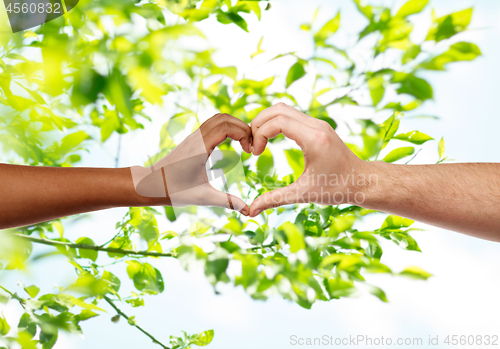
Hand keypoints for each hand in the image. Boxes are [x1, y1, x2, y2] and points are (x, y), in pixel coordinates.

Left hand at [131, 113, 251, 214]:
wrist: (151, 184)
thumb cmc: (174, 191)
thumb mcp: (203, 197)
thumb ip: (227, 202)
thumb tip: (248, 211)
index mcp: (200, 148)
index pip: (226, 127)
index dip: (243, 134)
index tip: (249, 151)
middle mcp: (196, 138)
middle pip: (225, 118)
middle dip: (243, 128)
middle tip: (251, 146)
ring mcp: (194, 136)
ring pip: (218, 118)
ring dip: (235, 126)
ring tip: (244, 144)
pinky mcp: (193, 139)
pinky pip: (213, 124)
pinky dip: (227, 128)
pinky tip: (232, 144)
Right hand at [249, 103, 365, 216]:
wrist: (362, 181)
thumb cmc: (337, 189)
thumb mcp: (304, 194)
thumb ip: (275, 199)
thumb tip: (251, 211)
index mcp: (313, 139)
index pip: (277, 121)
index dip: (259, 134)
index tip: (255, 153)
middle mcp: (316, 126)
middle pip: (277, 109)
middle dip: (258, 124)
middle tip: (252, 146)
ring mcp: (318, 124)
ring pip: (283, 109)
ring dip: (266, 121)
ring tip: (258, 142)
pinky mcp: (318, 126)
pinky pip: (291, 115)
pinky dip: (275, 123)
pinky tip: (270, 140)